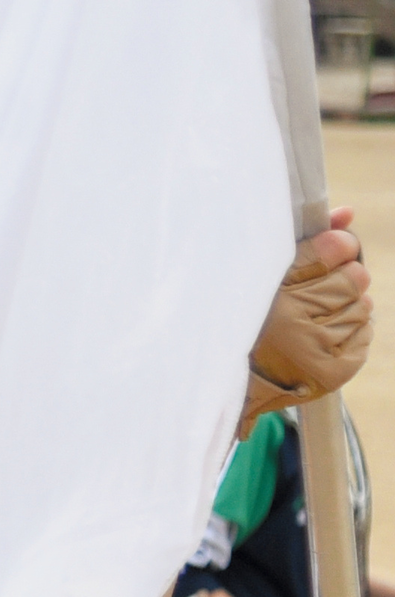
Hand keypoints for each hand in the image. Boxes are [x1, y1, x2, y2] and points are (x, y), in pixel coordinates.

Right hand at [251, 209, 369, 408]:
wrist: (232, 382)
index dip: (336, 248)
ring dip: (346, 308)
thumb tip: (348, 214)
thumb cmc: (246, 319)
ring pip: (363, 307)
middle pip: (356, 278)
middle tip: (313, 294)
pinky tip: (323, 337)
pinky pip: (365, 335)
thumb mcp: (265, 276)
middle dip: (342, 281)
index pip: (336, 249)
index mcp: (272, 294)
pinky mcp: (333, 373)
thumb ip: (308, 244)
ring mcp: (317, 352)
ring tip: (313, 319)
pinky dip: (351, 332)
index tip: (328, 252)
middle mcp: (296, 324)